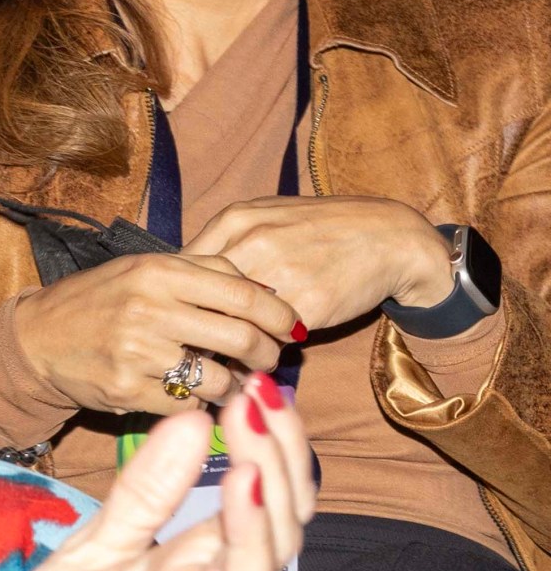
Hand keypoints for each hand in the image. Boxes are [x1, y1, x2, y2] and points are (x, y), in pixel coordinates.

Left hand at [0, 380, 311, 570]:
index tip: (257, 387)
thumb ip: (143, 497)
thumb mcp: (88, 554)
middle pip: (271, 546)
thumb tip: (195, 418)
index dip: (268, 450)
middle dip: (274, 476)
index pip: (260, 509)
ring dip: (254, 541)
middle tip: (263, 409)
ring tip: (250, 478)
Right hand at [5, 249, 301, 415]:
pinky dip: (201, 403)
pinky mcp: (129, 390)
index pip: (244, 294)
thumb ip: (202, 273)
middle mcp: (150, 309)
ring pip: (220, 377)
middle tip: (269, 361)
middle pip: (241, 337)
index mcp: (159, 272)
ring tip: (234, 382)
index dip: (280, 314)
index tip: (291, 328)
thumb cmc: (99, 302)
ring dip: (237, 385)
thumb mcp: (144, 271)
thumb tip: (266, 291)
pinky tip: (198, 396)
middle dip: (267, 355)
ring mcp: (138, 352)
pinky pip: (189, 404)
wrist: (35, 341)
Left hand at [185, 193, 463, 330]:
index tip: (180, 317)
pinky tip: (264, 353)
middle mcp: (251, 244)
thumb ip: (224, 243)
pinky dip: (261, 352)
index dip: (179, 299)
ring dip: (227, 344)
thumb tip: (180, 281)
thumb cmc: (322, 230)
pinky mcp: (306, 308)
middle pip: (200, 299)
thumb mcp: (266, 218)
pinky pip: (267, 340)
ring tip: (230, 353)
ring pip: (230, 323)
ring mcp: (279, 276)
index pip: (181, 270)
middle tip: (197, 343)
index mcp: (235, 221)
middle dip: (196, 326)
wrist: (391, 239)